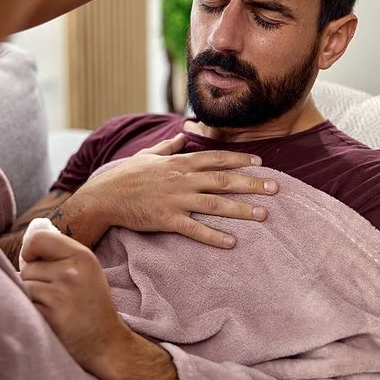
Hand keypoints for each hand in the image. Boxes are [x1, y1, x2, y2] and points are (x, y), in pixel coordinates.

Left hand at [20, 231, 133, 378]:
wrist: (107, 343)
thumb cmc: (92, 306)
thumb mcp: (86, 271)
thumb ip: (62, 256)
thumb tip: (26, 246)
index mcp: (82, 256)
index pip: (38, 239)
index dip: (28, 249)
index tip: (32, 261)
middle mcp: (72, 272)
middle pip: (27, 268)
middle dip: (32, 281)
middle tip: (52, 296)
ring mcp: (61, 295)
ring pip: (23, 287)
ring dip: (30, 299)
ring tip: (50, 308)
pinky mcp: (51, 317)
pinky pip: (24, 306)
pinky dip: (30, 313)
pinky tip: (46, 319)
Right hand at [71, 134, 278, 248]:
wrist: (103, 197)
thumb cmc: (125, 176)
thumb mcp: (147, 155)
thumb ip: (169, 147)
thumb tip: (184, 136)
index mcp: (179, 163)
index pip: (216, 159)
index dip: (240, 161)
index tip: (260, 164)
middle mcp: (181, 179)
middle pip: (223, 180)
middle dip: (251, 183)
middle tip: (275, 187)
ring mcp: (176, 200)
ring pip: (215, 204)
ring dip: (241, 209)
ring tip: (263, 214)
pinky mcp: (167, 220)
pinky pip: (195, 229)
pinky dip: (215, 236)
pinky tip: (232, 242)